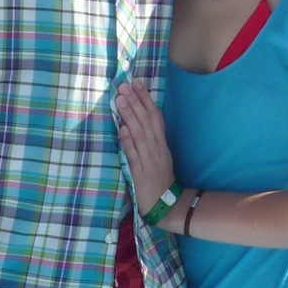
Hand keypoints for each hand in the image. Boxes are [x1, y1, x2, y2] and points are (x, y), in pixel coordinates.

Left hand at [113, 77, 175, 216]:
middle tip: (124, 85)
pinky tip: (122, 129)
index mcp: (161, 143)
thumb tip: (131, 123)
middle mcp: (157, 148)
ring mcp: (149, 159)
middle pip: (147, 120)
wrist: (166, 204)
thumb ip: (147, 140)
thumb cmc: (159, 179)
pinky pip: (135, 155)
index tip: (136, 82)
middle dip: (136, 101)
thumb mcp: (157, 156)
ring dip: (130, 116)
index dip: (146, 99)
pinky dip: (128, 142)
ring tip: (120, 100)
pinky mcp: (141, 172)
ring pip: (140, 133)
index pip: (154, 116)